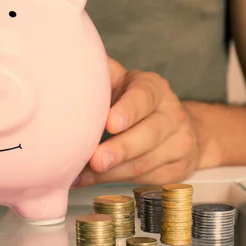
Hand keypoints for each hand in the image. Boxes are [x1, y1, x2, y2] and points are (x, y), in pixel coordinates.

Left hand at [73, 57, 201, 186]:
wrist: (177, 126)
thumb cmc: (134, 101)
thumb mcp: (120, 81)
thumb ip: (100, 73)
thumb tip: (65, 63)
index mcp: (153, 88)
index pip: (144, 97)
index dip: (128, 111)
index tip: (110, 123)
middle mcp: (171, 114)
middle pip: (148, 134)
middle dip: (119, 149)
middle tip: (95, 160)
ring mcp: (179, 144)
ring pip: (144, 162)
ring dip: (111, 172)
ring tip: (82, 174)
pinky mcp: (177, 170)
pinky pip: (144, 179)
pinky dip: (114, 182)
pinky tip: (90, 180)